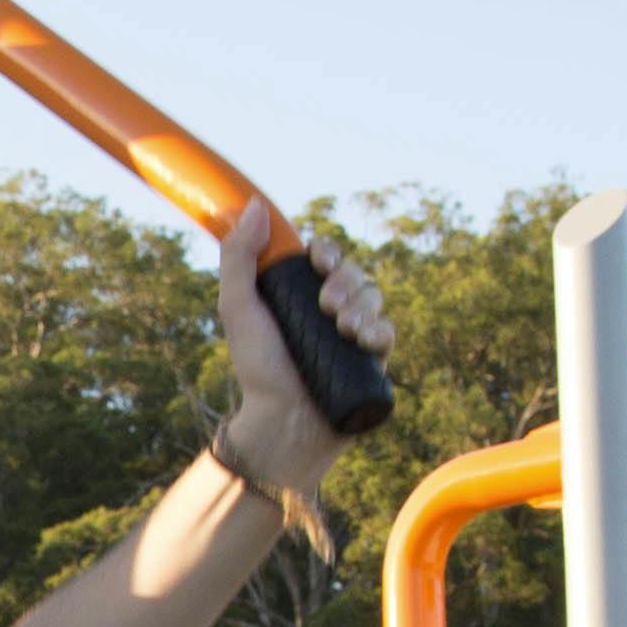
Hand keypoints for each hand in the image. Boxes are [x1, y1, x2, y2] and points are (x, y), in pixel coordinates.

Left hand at [211, 197, 389, 499]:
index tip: (317, 258)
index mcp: (297, 294)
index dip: (326, 252)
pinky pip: (388, 331)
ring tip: (342, 327)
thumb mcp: (238, 309)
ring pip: (372, 298)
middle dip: (344, 280)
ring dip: (360, 304)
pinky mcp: (370, 360)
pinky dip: (379, 329)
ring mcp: (350, 334)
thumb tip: (255, 205)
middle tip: (326, 304)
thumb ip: (239, 257)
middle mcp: (326, 311)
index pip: (324, 257)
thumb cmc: (256, 368)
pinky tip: (363, 339)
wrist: (282, 422)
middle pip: (351, 273)